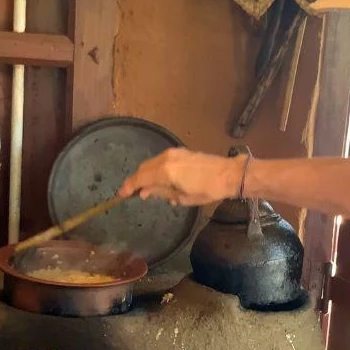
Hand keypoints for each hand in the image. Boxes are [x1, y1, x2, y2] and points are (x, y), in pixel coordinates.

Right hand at [117, 148, 242, 205]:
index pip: (140, 178)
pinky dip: (154, 169)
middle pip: (143, 169)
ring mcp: (173, 153)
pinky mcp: (180, 152)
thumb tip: (145, 192)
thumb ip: (161, 192)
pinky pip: (160, 160)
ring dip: (145, 174)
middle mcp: (165, 158)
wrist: (228, 174)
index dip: (129, 186)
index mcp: (165, 171)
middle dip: (135, 180)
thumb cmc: (207, 190)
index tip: (121, 194)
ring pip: (151, 163)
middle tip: (130, 192)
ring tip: (144, 188)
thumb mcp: (182, 197)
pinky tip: (157, 179)